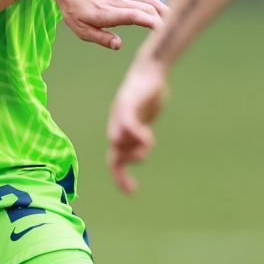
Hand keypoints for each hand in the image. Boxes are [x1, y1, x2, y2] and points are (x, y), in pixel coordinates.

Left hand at [53, 0, 173, 50]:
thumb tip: (119, 45)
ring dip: (167, 8)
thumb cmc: (76, 11)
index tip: (164, 32)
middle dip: (165, 19)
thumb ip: (101, 38)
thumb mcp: (82, 30)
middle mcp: (120, 1)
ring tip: (181, 19)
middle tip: (179, 32)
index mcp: (109, 13)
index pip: (135, 16)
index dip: (152, 22)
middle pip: (149, 8)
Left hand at [107, 62, 167, 194]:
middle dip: (123, 171)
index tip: (130, 191)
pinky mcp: (128, 104)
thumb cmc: (146, 96)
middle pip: (116, 155)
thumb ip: (139, 134)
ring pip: (122, 143)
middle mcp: (117, 126)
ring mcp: (121, 116)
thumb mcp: (142, 118)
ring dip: (136, 151)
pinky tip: (147, 139)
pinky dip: (135, 134)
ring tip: (148, 144)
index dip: (120, 176)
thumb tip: (142, 148)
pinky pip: (128, 124)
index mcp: (119, 132)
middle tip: (133, 182)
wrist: (149, 72)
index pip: (115, 159)